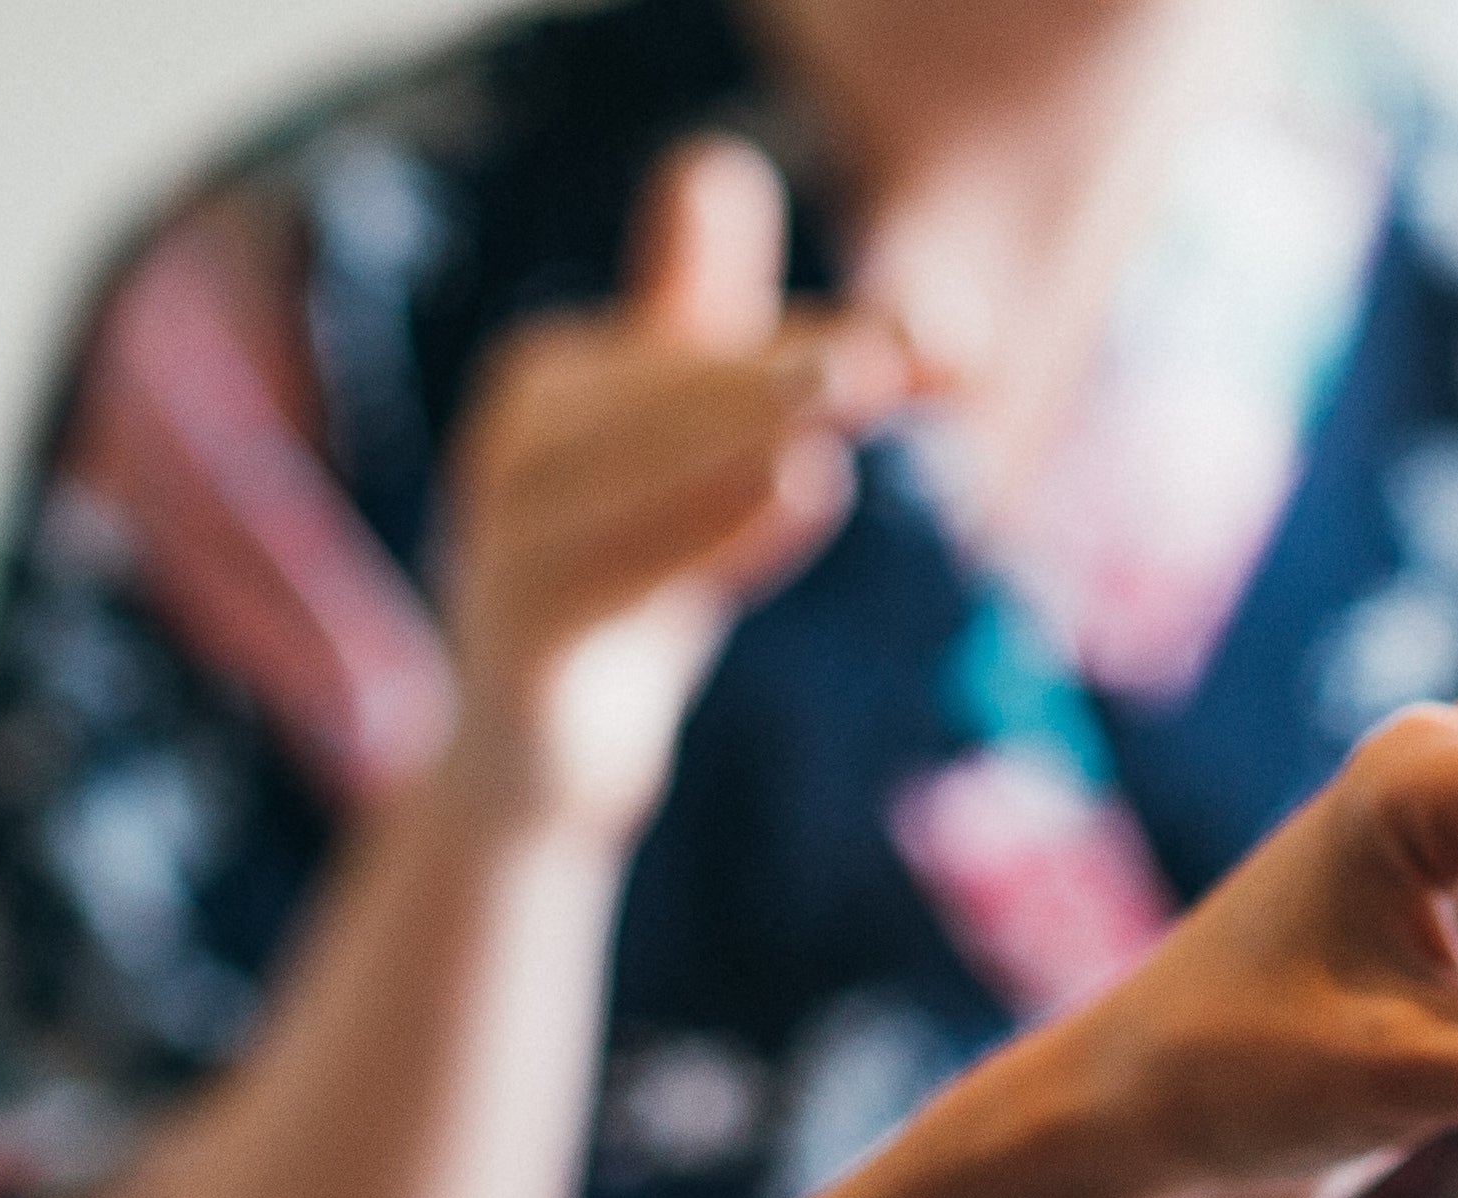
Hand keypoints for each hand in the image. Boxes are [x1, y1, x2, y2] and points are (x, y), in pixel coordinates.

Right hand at [435, 140, 915, 840]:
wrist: (527, 774)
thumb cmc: (613, 593)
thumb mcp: (667, 458)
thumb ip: (697, 329)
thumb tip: (714, 162)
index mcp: (550, 384)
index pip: (703, 349)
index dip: (820, 337)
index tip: (951, 345)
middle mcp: (513, 444)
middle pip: (670, 390)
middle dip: (794, 365)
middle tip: (905, 351)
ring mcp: (505, 541)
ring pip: (635, 465)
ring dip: (750, 420)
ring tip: (857, 387)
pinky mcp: (525, 640)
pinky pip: (616, 572)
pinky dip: (709, 526)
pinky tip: (802, 487)